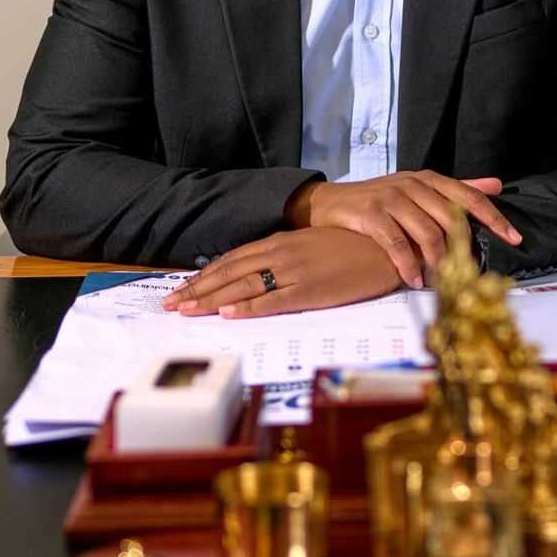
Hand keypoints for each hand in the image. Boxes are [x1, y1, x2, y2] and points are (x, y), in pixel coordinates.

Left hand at [160, 228, 399, 317]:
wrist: (387, 247)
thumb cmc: (352, 246)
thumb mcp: (312, 246)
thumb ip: (286, 255)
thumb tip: (260, 270)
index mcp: (280, 242)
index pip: (231, 260)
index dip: (204, 276)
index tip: (180, 289)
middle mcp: (280, 254)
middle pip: (229, 273)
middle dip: (197, 290)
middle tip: (169, 305)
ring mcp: (294, 272)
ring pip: (243, 287)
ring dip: (211, 300)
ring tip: (185, 311)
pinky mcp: (311, 290)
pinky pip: (274, 300)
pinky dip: (249, 307)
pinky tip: (229, 314)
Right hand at [284, 171, 521, 287]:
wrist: (329, 203)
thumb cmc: (380, 199)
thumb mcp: (419, 188)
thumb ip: (458, 189)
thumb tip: (497, 186)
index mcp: (429, 179)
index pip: (469, 196)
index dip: (494, 217)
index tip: (515, 238)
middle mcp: (413, 185)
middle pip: (450, 219)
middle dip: (463, 250)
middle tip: (470, 274)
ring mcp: (392, 198)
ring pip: (426, 233)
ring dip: (437, 263)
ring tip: (442, 282)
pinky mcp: (372, 214)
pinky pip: (397, 244)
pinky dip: (408, 266)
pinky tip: (414, 280)